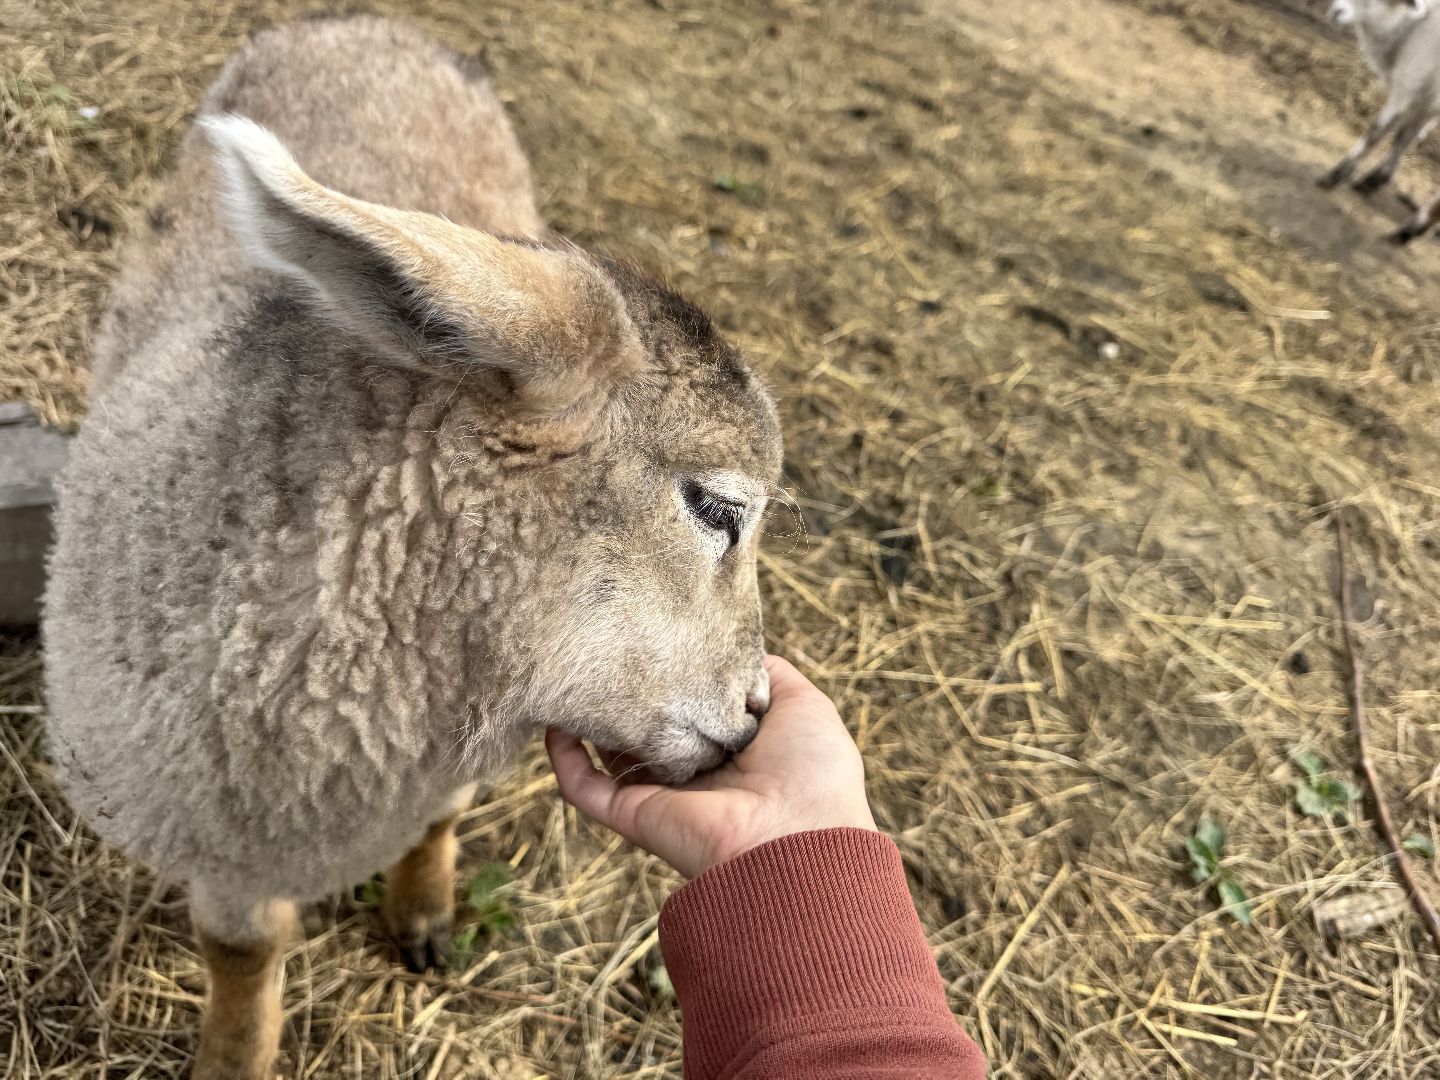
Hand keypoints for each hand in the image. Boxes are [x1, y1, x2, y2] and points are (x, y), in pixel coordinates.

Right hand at [546, 654, 877, 878]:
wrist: (799, 838)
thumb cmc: (812, 769)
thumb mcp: (801, 704)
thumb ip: (766, 674)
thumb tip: (732, 651)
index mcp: (735, 748)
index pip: (692, 709)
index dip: (674, 678)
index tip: (654, 640)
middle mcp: (697, 771)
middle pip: (648, 728)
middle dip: (629, 694)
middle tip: (609, 653)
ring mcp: (663, 794)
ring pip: (610, 756)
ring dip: (590, 720)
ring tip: (576, 675)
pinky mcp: (636, 815)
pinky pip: (586, 790)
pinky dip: (564, 760)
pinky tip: (555, 722)